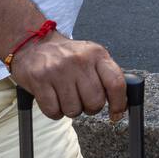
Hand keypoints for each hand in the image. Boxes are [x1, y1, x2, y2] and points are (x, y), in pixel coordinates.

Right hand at [10, 31, 126, 121]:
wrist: (35, 44)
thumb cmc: (68, 56)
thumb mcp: (92, 56)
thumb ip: (108, 76)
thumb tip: (122, 104)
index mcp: (97, 54)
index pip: (116, 83)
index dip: (119, 103)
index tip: (116, 113)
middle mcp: (79, 60)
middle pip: (95, 101)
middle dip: (91, 108)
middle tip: (83, 100)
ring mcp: (58, 70)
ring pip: (74, 110)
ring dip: (71, 109)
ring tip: (66, 96)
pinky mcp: (39, 80)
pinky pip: (53, 111)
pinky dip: (55, 112)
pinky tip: (53, 99)